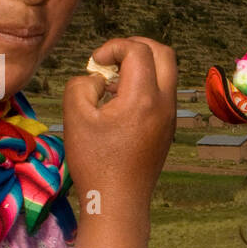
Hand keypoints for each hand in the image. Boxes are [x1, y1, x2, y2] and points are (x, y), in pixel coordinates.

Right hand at [63, 37, 176, 247]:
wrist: (118, 201)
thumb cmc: (94, 161)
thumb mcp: (75, 116)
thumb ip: (82, 84)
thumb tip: (99, 78)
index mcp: (144, 97)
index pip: (138, 50)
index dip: (113, 46)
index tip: (95, 63)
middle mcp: (165, 103)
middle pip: (164, 53)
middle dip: (136, 46)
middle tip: (112, 58)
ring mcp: (170, 117)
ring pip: (166, 73)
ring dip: (142, 67)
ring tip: (113, 84)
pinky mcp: (168, 128)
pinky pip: (163, 94)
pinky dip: (145, 86)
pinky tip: (120, 103)